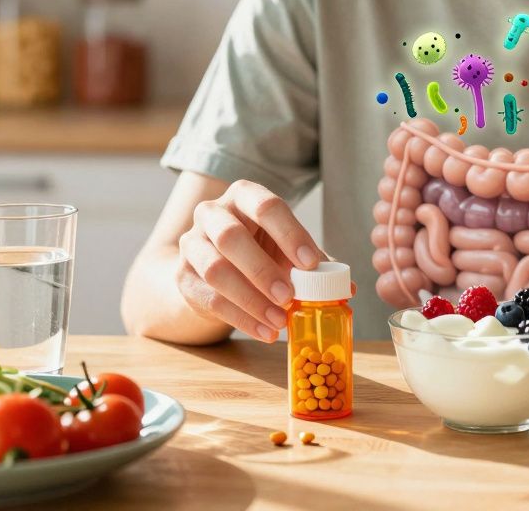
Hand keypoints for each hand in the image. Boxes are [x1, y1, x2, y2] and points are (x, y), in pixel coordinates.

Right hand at [175, 180, 322, 342]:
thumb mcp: (286, 249)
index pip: (266, 206)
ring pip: (215, 269)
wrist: (213, 269)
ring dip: (251, 299)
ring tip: (279, 321)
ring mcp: (192, 243)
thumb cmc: (260, 251)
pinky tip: (265, 332)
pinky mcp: (183, 276)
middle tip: (289, 296)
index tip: (310, 265)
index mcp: (244, 196)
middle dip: (262, 270)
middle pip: (230, 236)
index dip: (290, 234)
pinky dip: (241, 319)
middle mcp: (212, 213)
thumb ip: (313, 263)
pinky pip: (209, 298)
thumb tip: (346, 286)